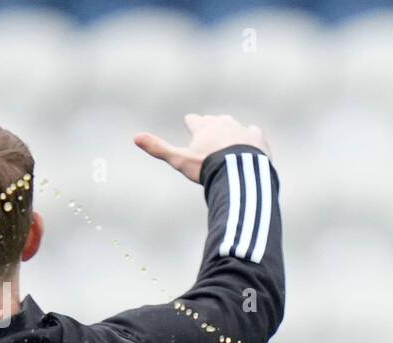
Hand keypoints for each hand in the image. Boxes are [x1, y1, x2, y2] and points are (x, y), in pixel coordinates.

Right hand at [134, 113, 269, 183]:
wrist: (239, 172)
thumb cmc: (208, 167)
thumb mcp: (180, 160)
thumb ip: (159, 149)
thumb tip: (135, 137)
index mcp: (203, 126)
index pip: (193, 120)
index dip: (192, 125)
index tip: (192, 126)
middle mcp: (222, 123)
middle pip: (214, 120)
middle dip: (212, 127)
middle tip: (211, 137)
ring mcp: (241, 128)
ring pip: (234, 125)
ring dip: (231, 132)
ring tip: (230, 142)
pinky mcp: (258, 137)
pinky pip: (254, 132)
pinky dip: (251, 137)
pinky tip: (250, 145)